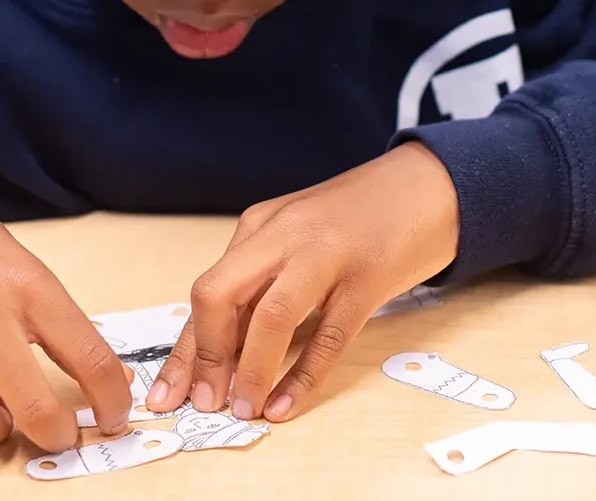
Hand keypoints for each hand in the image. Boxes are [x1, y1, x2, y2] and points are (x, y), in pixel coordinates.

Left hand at [146, 142, 458, 421]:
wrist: (429, 185)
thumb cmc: (359, 218)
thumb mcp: (299, 237)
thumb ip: (265, 280)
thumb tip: (226, 351)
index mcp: (261, 226)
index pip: (208, 292)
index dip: (184, 349)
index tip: (166, 394)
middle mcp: (285, 235)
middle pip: (220, 293)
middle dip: (203, 354)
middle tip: (203, 402)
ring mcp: (327, 254)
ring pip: (271, 315)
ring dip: (250, 369)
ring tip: (243, 409)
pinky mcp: (368, 277)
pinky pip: (329, 336)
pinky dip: (303, 376)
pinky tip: (286, 404)